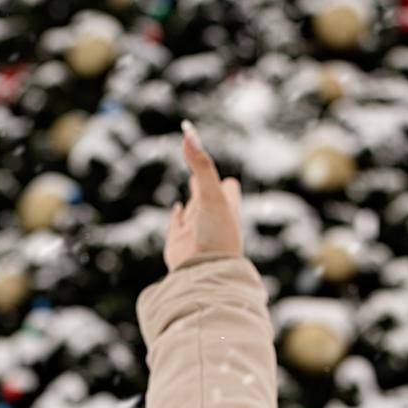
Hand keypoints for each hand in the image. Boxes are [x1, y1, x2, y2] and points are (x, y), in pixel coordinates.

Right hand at [164, 120, 244, 270]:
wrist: (204, 272)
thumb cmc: (216, 235)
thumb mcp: (210, 195)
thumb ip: (201, 166)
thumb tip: (188, 135)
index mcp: (227, 209)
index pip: (229, 187)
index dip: (221, 176)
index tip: (208, 159)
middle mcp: (213, 219)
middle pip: (211, 195)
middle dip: (206, 181)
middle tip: (200, 163)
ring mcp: (197, 230)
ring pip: (196, 210)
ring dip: (193, 198)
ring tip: (193, 183)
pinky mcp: (180, 242)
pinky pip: (179, 225)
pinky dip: (178, 216)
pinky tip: (178, 209)